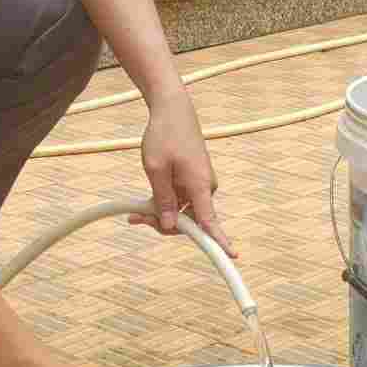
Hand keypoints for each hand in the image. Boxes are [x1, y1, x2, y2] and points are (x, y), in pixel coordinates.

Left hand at [130, 88, 237, 257]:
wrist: (173, 109)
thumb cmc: (164, 135)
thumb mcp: (156, 169)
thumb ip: (163, 199)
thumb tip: (169, 225)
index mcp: (199, 185)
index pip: (210, 221)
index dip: (220, 241)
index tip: (232, 257)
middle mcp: (205, 187)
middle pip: (189, 221)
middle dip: (164, 224)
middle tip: (135, 219)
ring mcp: (200, 184)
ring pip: (182, 212)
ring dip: (161, 214)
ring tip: (135, 211)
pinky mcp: (193, 180)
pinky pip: (181, 201)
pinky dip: (165, 203)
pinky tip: (145, 203)